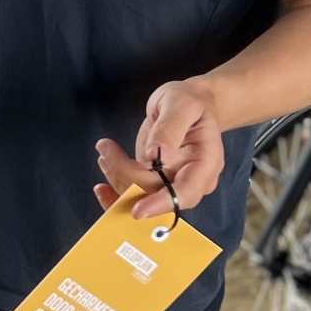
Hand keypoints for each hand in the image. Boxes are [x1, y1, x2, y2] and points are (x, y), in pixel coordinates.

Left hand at [94, 78, 225, 219]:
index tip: (137, 210)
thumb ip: (170, 127)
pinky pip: (135, 191)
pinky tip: (105, 166)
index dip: (161, 204)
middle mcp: (191, 180)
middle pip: (156, 194)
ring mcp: (172, 182)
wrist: (190, 103)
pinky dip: (115, 183)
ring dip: (117, 177)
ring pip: (141, 195)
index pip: (186, 193)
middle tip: (106, 153)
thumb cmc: (190, 101)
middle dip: (126, 179)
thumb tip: (156, 154)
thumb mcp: (182, 105)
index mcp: (205, 164)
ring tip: (105, 151)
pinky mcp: (156, 180)